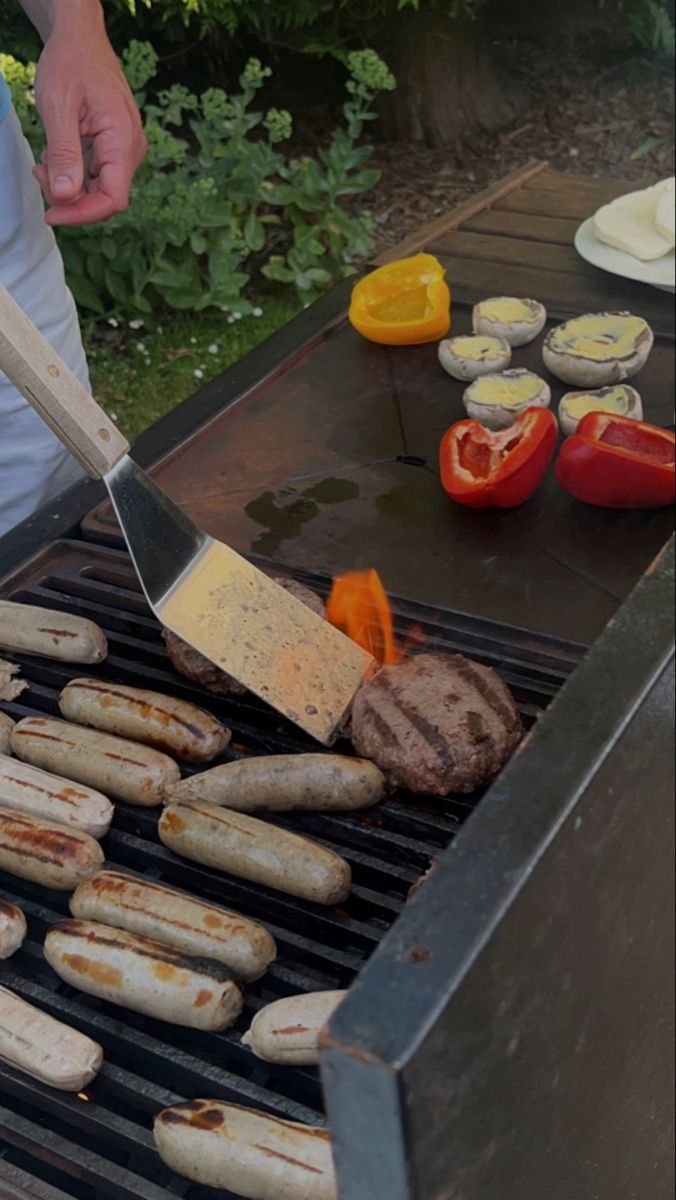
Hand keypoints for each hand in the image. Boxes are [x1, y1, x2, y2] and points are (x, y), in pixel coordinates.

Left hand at [31, 4, 146, 225]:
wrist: (80, 39)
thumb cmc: (70, 64)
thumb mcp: (58, 108)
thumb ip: (65, 155)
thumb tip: (65, 197)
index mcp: (123, 141)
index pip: (113, 199)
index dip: (83, 214)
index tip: (52, 214)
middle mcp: (131, 150)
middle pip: (105, 198)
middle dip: (70, 197)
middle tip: (40, 173)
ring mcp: (125, 150)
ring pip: (99, 189)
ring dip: (69, 185)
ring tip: (45, 160)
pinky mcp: (115, 148)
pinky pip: (97, 175)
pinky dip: (73, 173)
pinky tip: (56, 154)